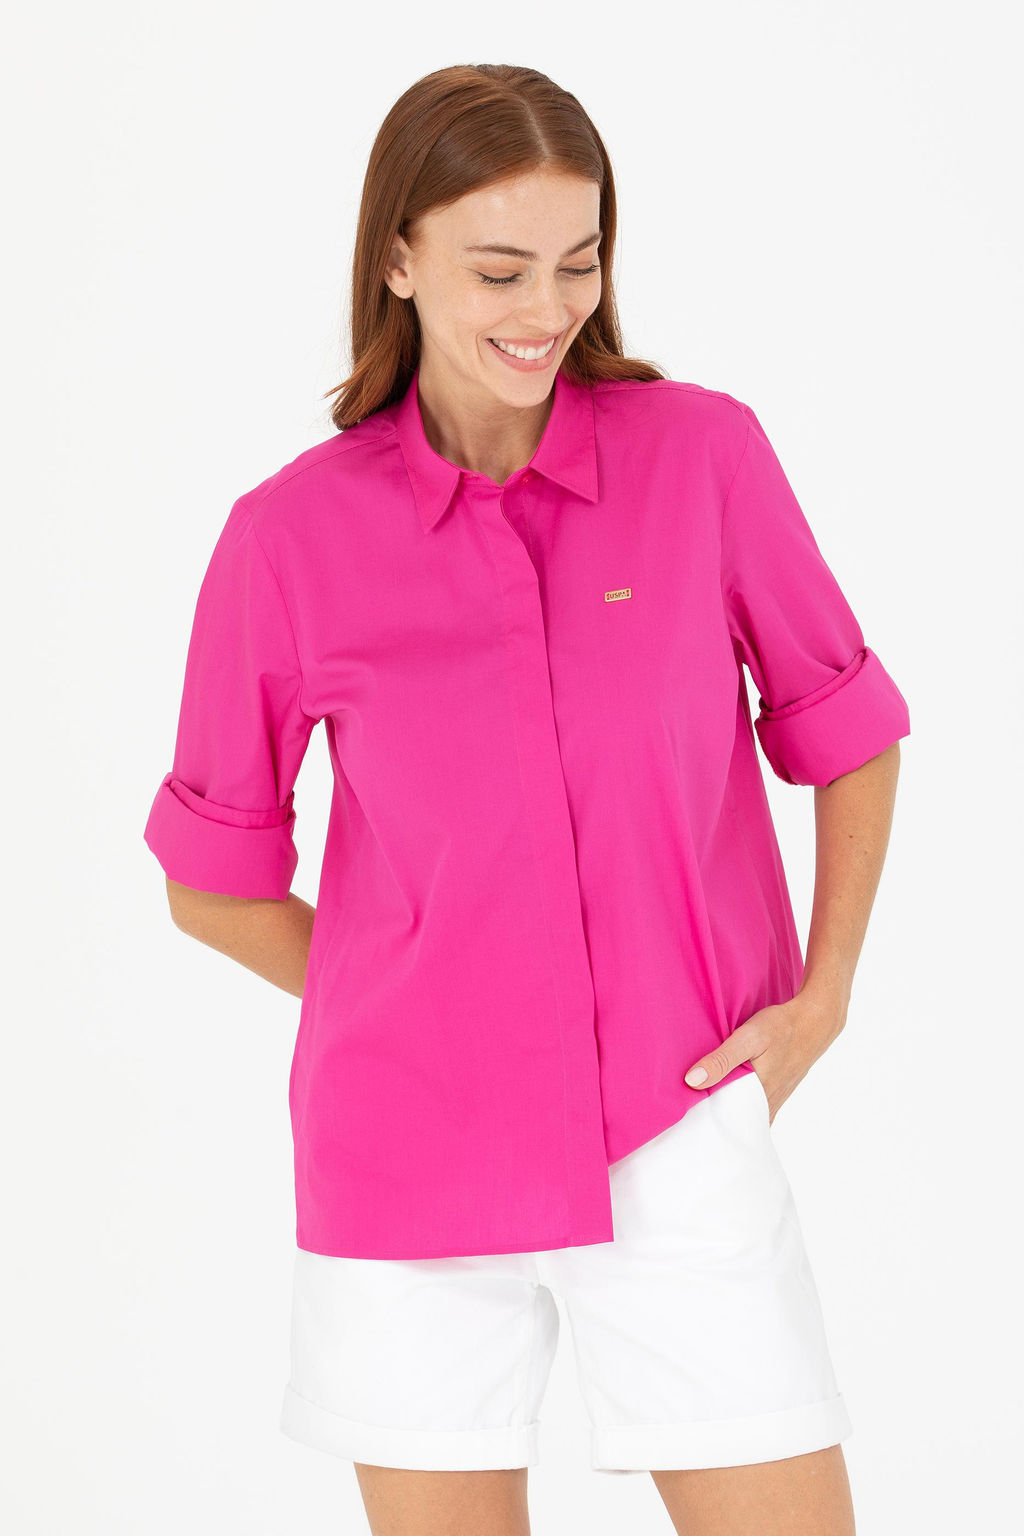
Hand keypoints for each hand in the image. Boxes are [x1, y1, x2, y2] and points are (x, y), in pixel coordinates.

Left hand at [683, 991, 846, 1123]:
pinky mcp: (779, 1092)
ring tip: (706, 1111)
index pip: (725, 1120)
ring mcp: (775, 1099)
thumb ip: (722, 1060)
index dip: (705, 1121)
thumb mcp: (749, 1038)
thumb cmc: (781, 1027)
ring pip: (747, 1116)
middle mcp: (767, 1103)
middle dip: (716, 1122)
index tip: (686, 1120)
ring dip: (730, 1115)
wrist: (814, 1022)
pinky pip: (758, 1110)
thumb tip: (693, 1081)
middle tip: (692, 1119)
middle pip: (736, 1121)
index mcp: (757, 1094)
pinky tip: (732, 1100)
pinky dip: (744, 1109)